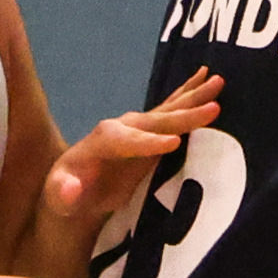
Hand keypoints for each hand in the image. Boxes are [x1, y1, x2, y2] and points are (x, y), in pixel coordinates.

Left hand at [43, 70, 221, 237]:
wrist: (74, 189)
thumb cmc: (66, 196)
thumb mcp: (59, 198)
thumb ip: (62, 193)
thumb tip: (70, 189)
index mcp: (102, 142)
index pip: (128, 141)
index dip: (149, 143)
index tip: (173, 144)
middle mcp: (121, 127)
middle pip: (155, 121)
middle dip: (183, 115)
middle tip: (213, 107)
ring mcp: (136, 128)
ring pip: (167, 111)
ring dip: (193, 98)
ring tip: (218, 81)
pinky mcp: (149, 134)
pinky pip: (171, 112)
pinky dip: (189, 95)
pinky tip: (205, 79)